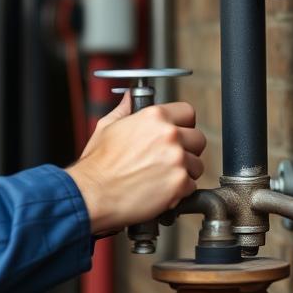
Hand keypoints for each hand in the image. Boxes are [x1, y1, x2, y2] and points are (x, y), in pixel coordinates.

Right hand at [66, 101, 205, 234]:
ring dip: (185, 171)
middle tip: (170, 159)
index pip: (188, 112)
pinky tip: (161, 189)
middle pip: (198, 138)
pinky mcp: (180, 184)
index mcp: (154, 117)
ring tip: (162, 177)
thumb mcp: (107, 127)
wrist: (93, 194)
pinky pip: (192, 186)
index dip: (182, 124)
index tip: (177, 133)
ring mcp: (177, 160)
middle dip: (188, 149)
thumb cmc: (98, 164)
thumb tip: (131, 98)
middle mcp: (169, 135)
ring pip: (197, 164)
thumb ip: (125, 110)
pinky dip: (179, 191)